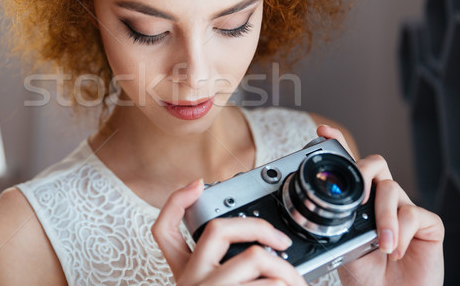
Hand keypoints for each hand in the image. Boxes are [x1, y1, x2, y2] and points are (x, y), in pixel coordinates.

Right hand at [151, 179, 306, 285]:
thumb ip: (218, 269)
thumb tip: (255, 245)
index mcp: (184, 275)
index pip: (162, 229)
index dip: (176, 201)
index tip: (196, 184)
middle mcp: (192, 281)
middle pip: (219, 229)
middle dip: (258, 226)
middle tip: (280, 240)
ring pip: (256, 258)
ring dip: (288, 270)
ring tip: (297, 282)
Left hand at [317, 125, 444, 285]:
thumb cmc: (364, 272)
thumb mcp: (341, 243)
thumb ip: (337, 220)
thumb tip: (321, 203)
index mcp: (359, 199)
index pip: (351, 166)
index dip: (338, 144)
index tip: (322, 132)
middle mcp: (382, 198)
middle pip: (375, 164)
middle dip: (363, 172)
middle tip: (357, 198)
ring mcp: (405, 208)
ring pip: (391, 189)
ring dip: (383, 217)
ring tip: (380, 244)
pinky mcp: (428, 223)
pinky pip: (413, 214)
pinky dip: (401, 233)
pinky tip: (395, 251)